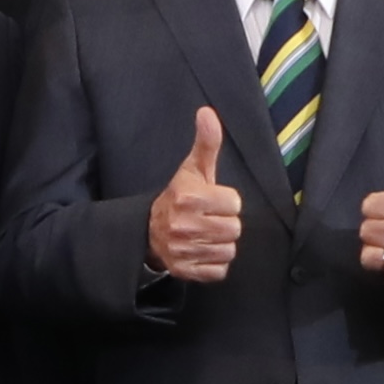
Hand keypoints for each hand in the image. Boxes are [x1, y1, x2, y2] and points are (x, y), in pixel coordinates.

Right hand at [144, 106, 241, 283]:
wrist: (149, 230)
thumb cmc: (179, 197)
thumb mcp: (193, 169)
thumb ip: (206, 143)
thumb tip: (207, 112)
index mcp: (188, 197)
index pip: (234, 203)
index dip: (227, 201)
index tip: (213, 201)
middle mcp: (183, 225)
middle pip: (234, 228)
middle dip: (226, 223)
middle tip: (210, 218)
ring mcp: (183, 250)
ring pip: (228, 250)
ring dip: (221, 243)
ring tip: (206, 234)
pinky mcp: (185, 271)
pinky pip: (219, 270)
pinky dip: (214, 263)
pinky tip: (203, 250)